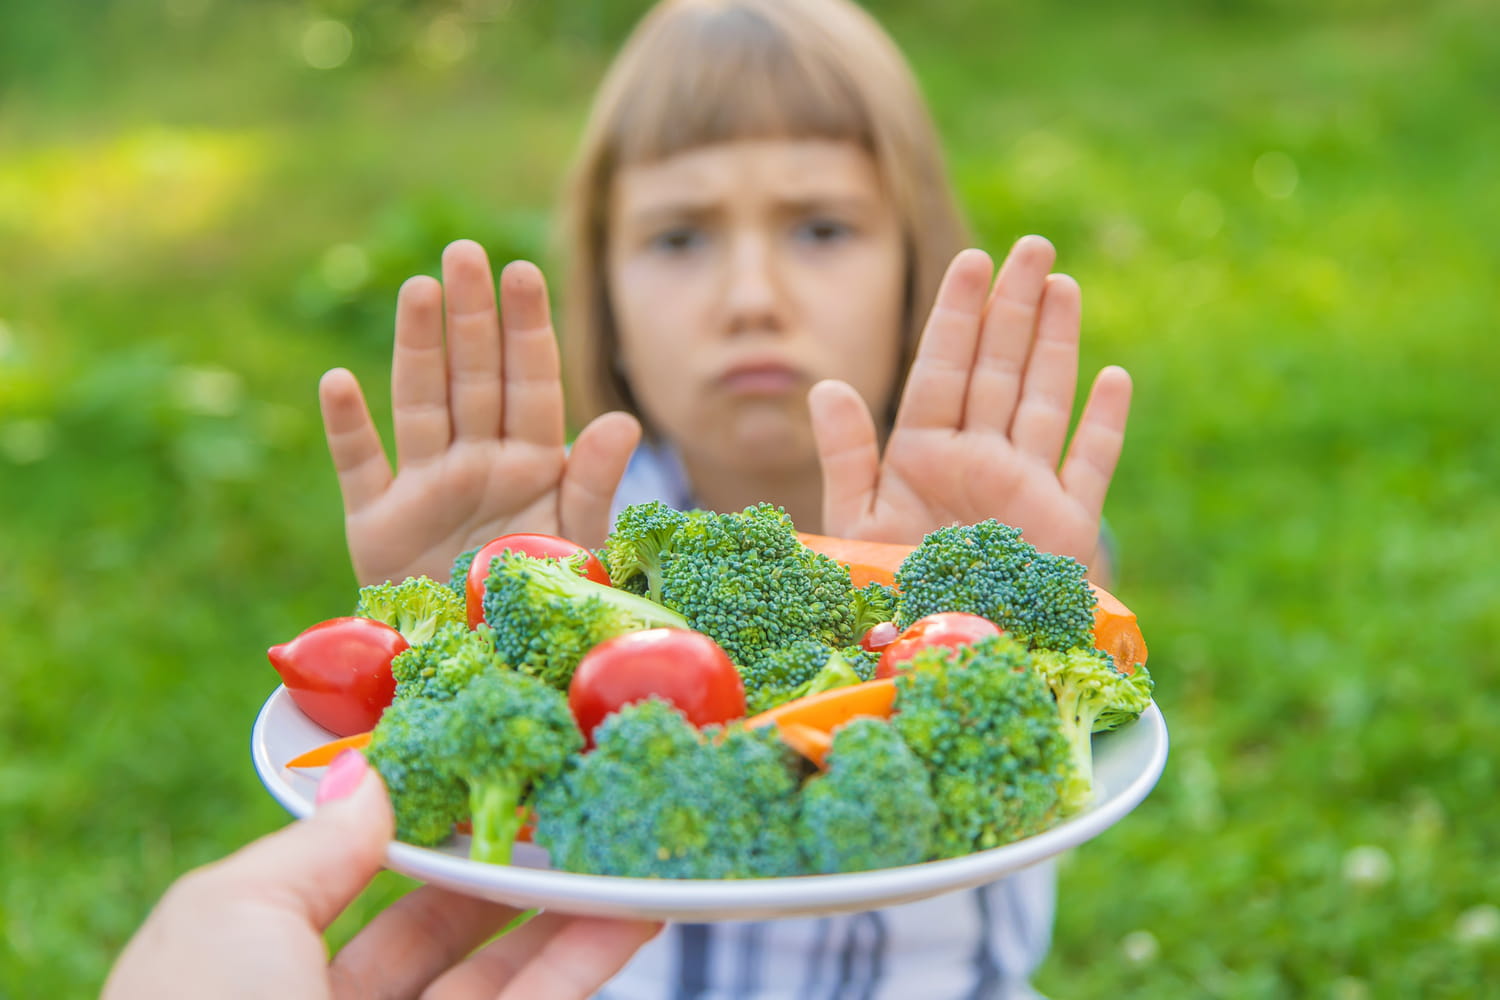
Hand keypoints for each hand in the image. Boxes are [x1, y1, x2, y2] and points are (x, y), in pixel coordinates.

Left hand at [103, 752, 660, 998]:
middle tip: (570, 800)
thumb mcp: (229, 915)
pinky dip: (590, 956)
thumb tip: (367, 774)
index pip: (359, 889)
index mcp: (262, 978)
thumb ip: (312, 846)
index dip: (424, 834)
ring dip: (572, 910)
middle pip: (447, 934)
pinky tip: (636, 907)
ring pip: (509, 976)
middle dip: (510, 868)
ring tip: (626, 841)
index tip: (483, 777)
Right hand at [320, 240, 640, 586]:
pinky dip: (348, 429)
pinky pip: (360, 468)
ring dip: (418, 349)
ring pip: (420, 404)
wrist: (478, 667)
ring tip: (419, 290)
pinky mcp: (378, 524)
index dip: (526, 328)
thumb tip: (624, 421)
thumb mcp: (576, 548)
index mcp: (533, 465)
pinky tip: (336, 383)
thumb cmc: (536, 605)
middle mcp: (478, 463)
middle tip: (465, 253)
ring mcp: (425, 488)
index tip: (523, 270)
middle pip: (474, 377)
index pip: (531, 383)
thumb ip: (595, 486)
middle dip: (472, 316)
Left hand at [809, 236, 1131, 569]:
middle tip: (1031, 246)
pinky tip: (1113, 376)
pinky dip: (1102, 424)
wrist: (942, 661)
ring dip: (1054, 345)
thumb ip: (847, 456)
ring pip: (1042, 400)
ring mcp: (1025, 489)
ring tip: (1061, 285)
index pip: (942, 369)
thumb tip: (825, 385)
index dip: (958, 315)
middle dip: (1012, 309)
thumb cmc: (891, 599)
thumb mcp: (856, 527)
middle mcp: (977, 462)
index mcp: (922, 456)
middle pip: (997, 370)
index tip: (972, 260)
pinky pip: (1088, 466)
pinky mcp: (1064, 527)